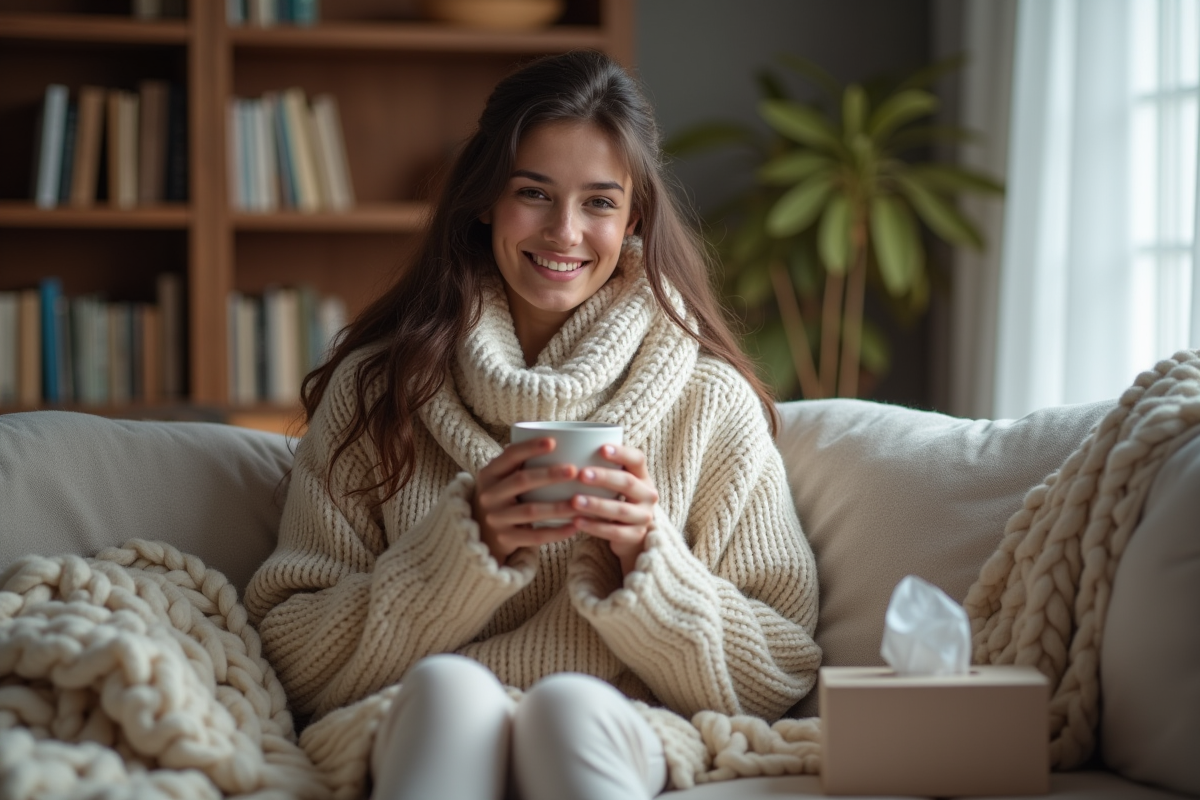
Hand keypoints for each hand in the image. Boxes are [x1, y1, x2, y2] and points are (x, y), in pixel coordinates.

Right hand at [473, 437, 579, 563]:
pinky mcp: (505, 539)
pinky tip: (575, 526)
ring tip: (580, 501)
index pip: (510, 456)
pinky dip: (556, 532)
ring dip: (558, 506)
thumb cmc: (501, 497)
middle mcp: (489, 495)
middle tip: (574, 470)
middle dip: (549, 475)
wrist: (480, 534)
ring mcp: (496, 519)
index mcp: (489, 474)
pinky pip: (534, 536)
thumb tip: (555, 436)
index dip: (530, 447)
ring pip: (531, 511)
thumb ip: (518, 462)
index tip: (553, 442)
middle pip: (522, 481)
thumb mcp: (501, 478)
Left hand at [569, 444, 658, 575]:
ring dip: (596, 504)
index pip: (637, 459)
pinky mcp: (635, 536)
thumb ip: (601, 467)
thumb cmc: (615, 498)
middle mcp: (648, 495)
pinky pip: (614, 532)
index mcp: (642, 476)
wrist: (630, 533)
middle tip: (581, 474)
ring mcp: (643, 517)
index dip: (621, 453)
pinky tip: (577, 521)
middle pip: (627, 483)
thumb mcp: (614, 482)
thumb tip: (567, 447)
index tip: (601, 448)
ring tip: (574, 500)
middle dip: (604, 477)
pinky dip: (595, 527)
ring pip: (620, 509)